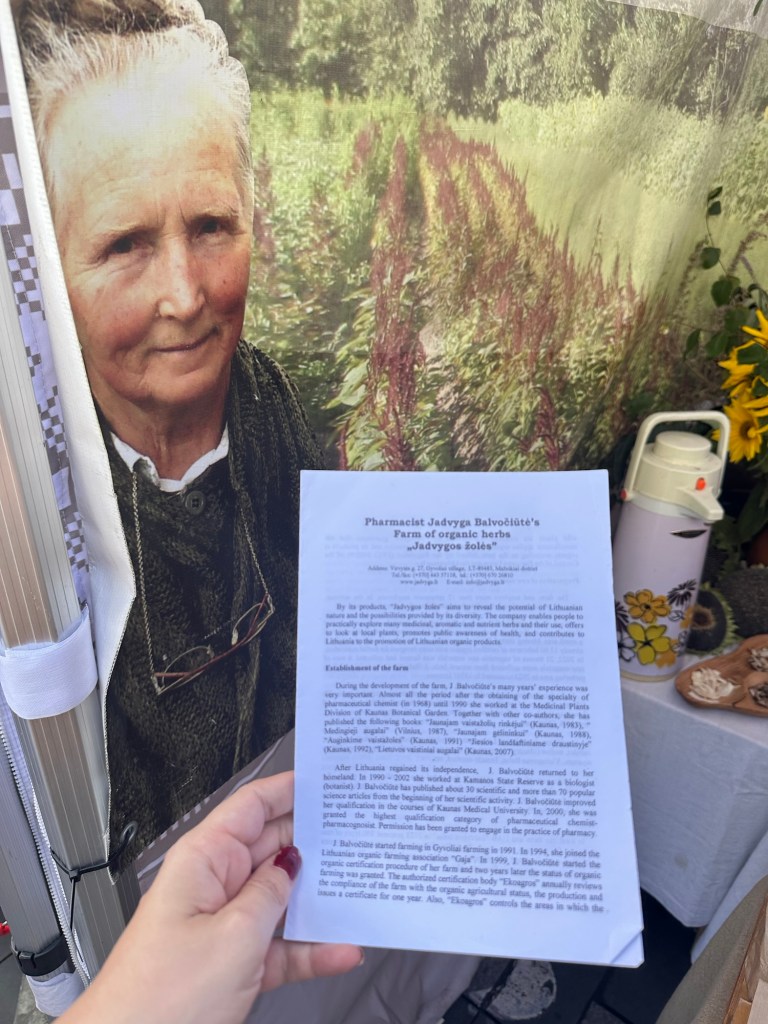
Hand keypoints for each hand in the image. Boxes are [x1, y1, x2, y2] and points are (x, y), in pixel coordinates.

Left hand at [60, 772, 362, 1023]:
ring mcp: (223, 925)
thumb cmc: (157, 1000)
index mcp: (204, 860)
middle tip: (356, 836)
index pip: (251, 806)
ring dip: (318, 902)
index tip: (326, 781)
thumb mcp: (233, 937)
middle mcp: (213, 884)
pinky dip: (311, 949)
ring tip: (357, 894)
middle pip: (271, 847)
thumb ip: (270, 894)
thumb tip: (292, 864)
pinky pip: (280, 945)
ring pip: (281, 898)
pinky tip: (340, 951)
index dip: (288, 789)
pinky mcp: (232, 963)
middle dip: (313, 842)